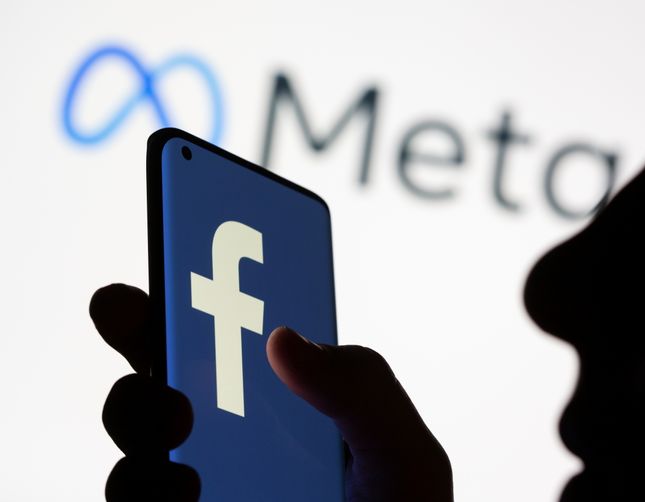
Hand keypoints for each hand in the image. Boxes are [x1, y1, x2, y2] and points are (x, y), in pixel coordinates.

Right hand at [91, 283, 451, 500]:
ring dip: (137, 408)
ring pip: (138, 427)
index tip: (183, 243)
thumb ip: (361, 390)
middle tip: (133, 310)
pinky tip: (187, 488)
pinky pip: (139, 495)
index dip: (210, 281)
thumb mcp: (401, 452)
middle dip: (142, 326)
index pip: (244, 328)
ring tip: (174, 420)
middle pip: (174, 363)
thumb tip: (284, 338)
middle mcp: (243, 431)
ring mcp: (210, 477)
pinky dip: (146, 486)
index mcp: (297, 397)